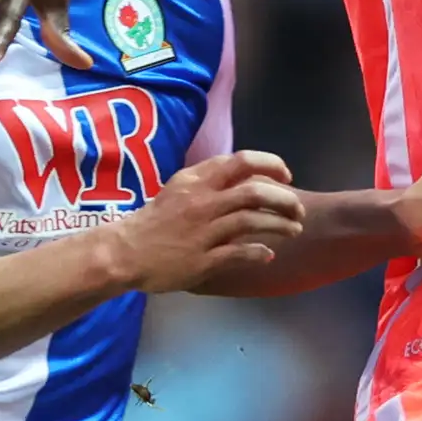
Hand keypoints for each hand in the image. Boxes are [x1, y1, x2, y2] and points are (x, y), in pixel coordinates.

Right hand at [108, 151, 305, 292]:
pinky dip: (259, 252)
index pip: (242, 161)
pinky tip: (268, 254)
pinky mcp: (202, 259)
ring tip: (294, 230)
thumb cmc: (155, 220)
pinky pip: (239, 252)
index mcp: (196, 180)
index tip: (286, 176)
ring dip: (280, 225)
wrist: (124, 252)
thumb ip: (210, 181)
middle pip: (256, 191)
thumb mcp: (180, 189)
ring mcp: (203, 231)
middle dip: (285, 199)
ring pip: (253, 220)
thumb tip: (245, 178)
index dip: (271, 165)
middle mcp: (202, 201)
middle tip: (297, 210)